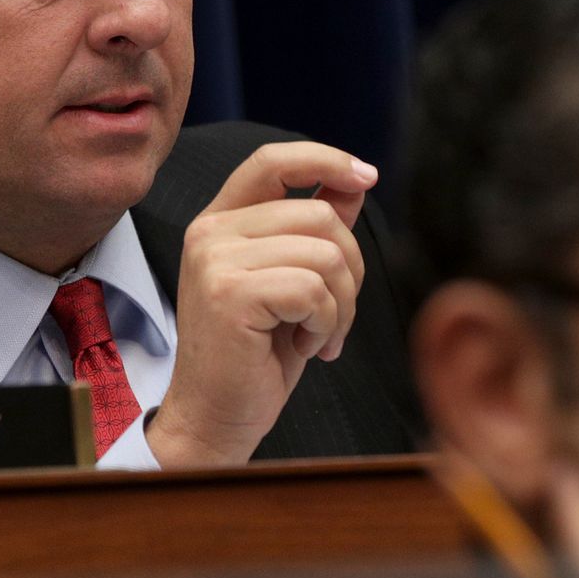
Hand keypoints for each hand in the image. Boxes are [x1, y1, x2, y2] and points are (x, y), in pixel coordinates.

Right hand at [147, 141, 376, 466]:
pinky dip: (325, 324)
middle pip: (320, 214)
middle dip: (350, 268)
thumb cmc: (257, 354)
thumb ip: (315, 228)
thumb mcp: (293, 281)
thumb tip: (354, 181)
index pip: (272, 161)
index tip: (368, 175)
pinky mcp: (230, 294)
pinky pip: (313, 290)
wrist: (216, 418)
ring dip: (341, 304)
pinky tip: (305, 347)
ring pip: (325, 253)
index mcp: (221, 221)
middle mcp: (210, 232)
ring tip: (317, 335)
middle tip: (334, 316)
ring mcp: (216, 261)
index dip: (324, 159)